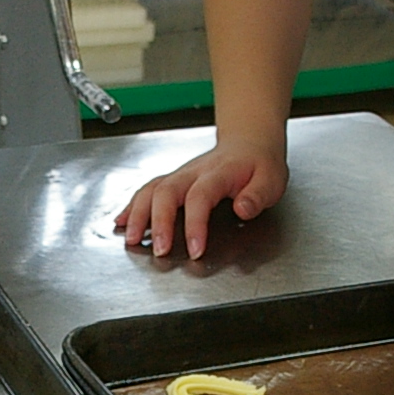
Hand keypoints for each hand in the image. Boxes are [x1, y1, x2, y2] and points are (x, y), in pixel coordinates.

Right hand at [113, 137, 288, 259]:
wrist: (249, 143)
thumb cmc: (259, 165)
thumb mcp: (272, 179)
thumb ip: (258, 195)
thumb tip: (242, 208)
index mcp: (218, 173)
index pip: (200, 197)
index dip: (195, 224)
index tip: (196, 249)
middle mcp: (193, 172)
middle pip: (167, 192)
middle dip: (159, 222)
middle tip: (160, 251)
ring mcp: (180, 175)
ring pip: (151, 190)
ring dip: (138, 215)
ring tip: (132, 239)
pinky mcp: (172, 181)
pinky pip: (147, 190)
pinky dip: (132, 206)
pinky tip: (122, 222)